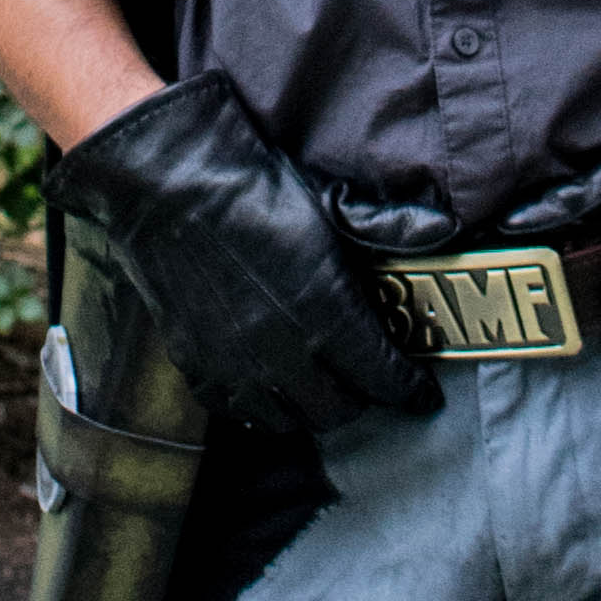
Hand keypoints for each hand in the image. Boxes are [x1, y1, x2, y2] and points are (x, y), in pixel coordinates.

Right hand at [47, 72, 439, 439]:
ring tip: (320, 392)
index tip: (420, 395)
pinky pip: (235, 409)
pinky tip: (268, 392)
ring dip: (310, 410)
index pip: (383, 376)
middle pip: (337, 409)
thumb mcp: (329, 207)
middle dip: (362, 400)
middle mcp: (283, 349)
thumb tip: (432, 240)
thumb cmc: (252, 185)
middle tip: (369, 385)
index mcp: (326, 311)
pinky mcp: (195, 361)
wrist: (168, 182)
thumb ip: (379, 240)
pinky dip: (258, 408)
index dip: (408, 391)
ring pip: (287, 419)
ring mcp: (235, 362)